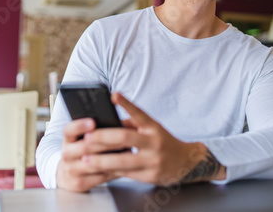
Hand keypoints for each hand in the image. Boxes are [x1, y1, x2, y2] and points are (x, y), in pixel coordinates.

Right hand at [57, 118, 118, 191]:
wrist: (67, 175)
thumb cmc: (81, 151)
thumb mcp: (81, 139)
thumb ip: (93, 131)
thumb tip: (116, 123)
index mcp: (68, 139)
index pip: (69, 130)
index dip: (80, 125)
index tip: (93, 122)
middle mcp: (66, 154)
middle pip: (84, 147)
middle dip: (105, 143)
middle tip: (122, 139)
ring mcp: (71, 170)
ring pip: (93, 164)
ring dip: (112, 158)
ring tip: (128, 152)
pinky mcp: (79, 183)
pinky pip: (99, 177)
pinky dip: (113, 170)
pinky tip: (125, 165)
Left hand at [81, 93, 225, 185]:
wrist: (186, 162)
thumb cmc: (162, 142)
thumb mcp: (151, 128)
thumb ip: (132, 125)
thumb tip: (107, 122)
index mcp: (153, 126)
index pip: (139, 113)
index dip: (126, 104)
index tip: (113, 95)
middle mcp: (154, 142)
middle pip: (126, 137)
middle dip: (104, 138)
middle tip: (88, 137)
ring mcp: (153, 160)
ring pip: (123, 160)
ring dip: (102, 160)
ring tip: (86, 158)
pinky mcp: (150, 176)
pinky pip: (125, 173)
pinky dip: (109, 171)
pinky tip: (98, 169)